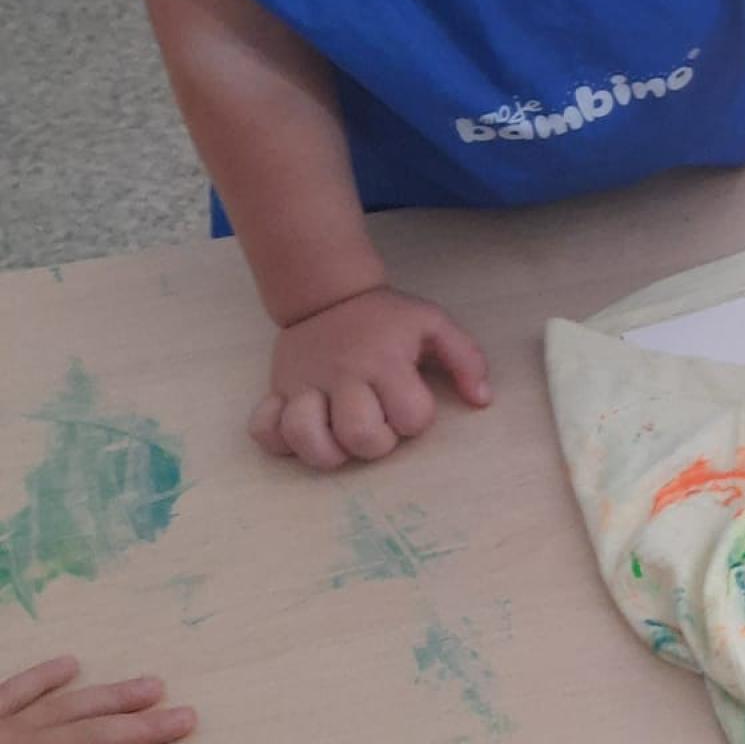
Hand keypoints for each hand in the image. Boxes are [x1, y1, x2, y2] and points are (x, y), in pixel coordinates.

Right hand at [252, 285, 491, 470]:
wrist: (329, 293)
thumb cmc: (388, 319)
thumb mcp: (434, 325)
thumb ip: (466, 359)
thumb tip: (481, 400)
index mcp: (387, 361)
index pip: (411, 417)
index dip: (415, 419)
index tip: (408, 403)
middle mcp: (345, 374)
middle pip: (360, 437)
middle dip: (375, 443)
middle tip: (376, 424)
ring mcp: (306, 384)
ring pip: (305, 438)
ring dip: (325, 451)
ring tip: (338, 436)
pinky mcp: (277, 390)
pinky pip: (263, 430)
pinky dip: (278, 441)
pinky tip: (299, 430)